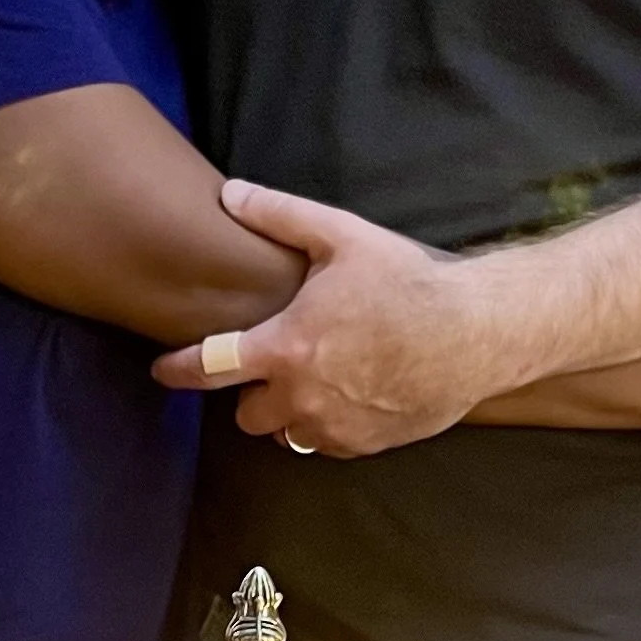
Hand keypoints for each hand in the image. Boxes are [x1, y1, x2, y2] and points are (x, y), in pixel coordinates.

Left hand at [154, 185, 493, 454]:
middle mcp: (302, 397)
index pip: (210, 366)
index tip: (163, 370)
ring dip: (288, 414)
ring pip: (286, 436)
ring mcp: (335, 427)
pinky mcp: (367, 445)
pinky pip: (326, 447)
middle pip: (247, 415)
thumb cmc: (409, 283)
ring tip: (310, 384)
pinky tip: (345, 399)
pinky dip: (326, 428)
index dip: (179, 369)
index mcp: (286, 348)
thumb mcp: (343, 237)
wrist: (476, 333)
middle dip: (251, 394)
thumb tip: (231, 194)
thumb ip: (281, 215)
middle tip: (272, 367)